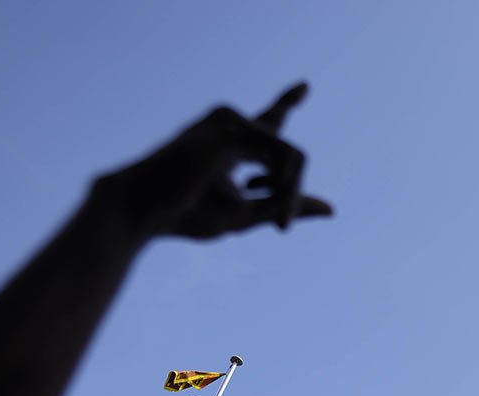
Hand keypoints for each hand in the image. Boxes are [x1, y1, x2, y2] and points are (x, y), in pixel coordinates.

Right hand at [97, 83, 331, 241]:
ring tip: (277, 220)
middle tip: (282, 227)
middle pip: (291, 154)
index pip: (268, 122)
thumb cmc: (187, 213)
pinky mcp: (230, 128)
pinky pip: (285, 154)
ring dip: (291, 193)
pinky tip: (260, 196)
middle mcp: (232, 127)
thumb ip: (286, 206)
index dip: (287, 101)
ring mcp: (230, 123)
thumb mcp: (249, 215)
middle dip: (293, 194)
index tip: (304, 86)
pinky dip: (284, 183)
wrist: (145, 209)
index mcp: (232, 144)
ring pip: (294, 156)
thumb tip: (333, 209)